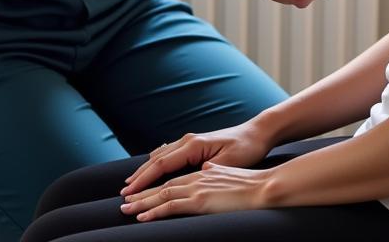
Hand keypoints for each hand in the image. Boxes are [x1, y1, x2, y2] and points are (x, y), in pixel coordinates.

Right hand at [120, 120, 273, 196]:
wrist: (258, 133)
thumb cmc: (246, 149)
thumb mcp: (228, 162)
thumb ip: (208, 169)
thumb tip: (191, 177)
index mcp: (194, 145)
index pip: (162, 165)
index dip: (144, 179)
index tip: (130, 192)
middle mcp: (189, 140)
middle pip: (156, 160)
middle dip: (139, 176)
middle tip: (124, 193)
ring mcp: (191, 140)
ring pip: (161, 155)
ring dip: (146, 169)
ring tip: (132, 183)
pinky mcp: (195, 144)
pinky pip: (169, 153)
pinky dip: (156, 163)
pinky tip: (151, 169)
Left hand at [120, 163, 275, 221]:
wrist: (264, 186)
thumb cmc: (251, 181)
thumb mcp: (229, 171)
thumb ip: (214, 172)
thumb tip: (206, 171)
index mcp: (202, 171)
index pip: (172, 175)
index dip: (155, 182)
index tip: (140, 188)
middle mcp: (196, 175)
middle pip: (162, 182)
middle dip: (141, 191)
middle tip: (124, 199)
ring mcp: (197, 187)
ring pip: (162, 193)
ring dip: (142, 202)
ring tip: (126, 209)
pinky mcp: (200, 199)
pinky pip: (172, 204)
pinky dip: (155, 211)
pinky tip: (143, 217)